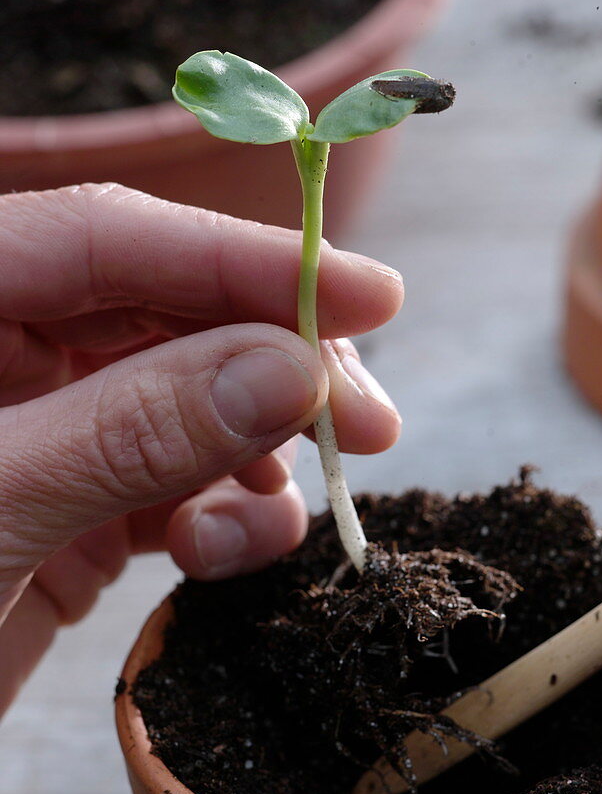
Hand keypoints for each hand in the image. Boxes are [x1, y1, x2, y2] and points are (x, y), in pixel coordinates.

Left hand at [0, 183, 402, 715]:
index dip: (247, 258)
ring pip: (188, 405)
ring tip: (292, 507)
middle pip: (169, 317)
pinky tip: (229, 552)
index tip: (369, 292)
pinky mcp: (70, 511)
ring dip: (259, 453)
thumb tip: (286, 368)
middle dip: (277, 367)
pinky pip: (174, 488)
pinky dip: (222, 516)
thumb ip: (131, 431)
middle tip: (369, 423)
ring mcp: (39, 435)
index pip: (109, 241)